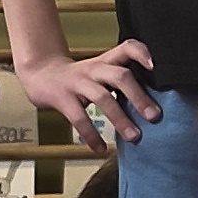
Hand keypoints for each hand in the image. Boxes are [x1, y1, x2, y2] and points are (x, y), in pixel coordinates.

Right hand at [19, 41, 159, 149]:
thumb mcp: (101, 71)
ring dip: (120, 118)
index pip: (127, 47)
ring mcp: (78, 83)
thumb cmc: (79, 78)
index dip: (142, 54)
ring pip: (102, 97)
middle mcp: (94, 69)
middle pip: (120, 76)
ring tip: (135, 137)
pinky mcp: (63, 99)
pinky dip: (91, 135)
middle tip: (155, 116)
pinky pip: (79, 118)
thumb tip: (156, 103)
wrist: (41, 75)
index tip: (156, 67)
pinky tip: (100, 149)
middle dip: (139, 97)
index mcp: (107, 61)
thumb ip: (123, 79)